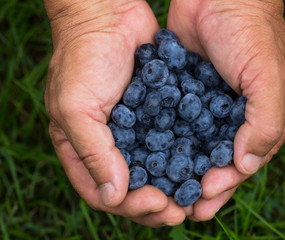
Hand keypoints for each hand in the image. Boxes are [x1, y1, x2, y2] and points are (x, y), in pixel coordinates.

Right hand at [44, 0, 184, 226]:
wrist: (109, 15)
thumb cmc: (83, 58)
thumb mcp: (76, 107)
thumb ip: (93, 153)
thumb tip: (114, 196)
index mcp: (84, 148)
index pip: (104, 192)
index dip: (130, 206)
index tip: (158, 204)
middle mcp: (111, 145)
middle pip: (134, 187)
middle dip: (157, 202)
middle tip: (181, 210)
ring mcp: (137, 131)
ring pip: (156, 170)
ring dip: (174, 185)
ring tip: (197, 195)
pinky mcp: (158, 114)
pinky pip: (171, 142)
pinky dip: (185, 156)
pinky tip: (203, 164)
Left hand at [167, 0, 284, 220]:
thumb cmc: (251, 32)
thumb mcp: (268, 77)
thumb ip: (265, 123)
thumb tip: (245, 164)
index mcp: (266, 112)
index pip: (249, 157)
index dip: (229, 181)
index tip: (207, 199)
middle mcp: (238, 112)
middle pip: (221, 157)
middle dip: (204, 182)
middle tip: (185, 208)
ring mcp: (211, 103)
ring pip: (198, 144)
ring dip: (185, 168)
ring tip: (167, 190)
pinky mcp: (187, 92)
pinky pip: (179, 122)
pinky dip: (170, 141)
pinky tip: (155, 157)